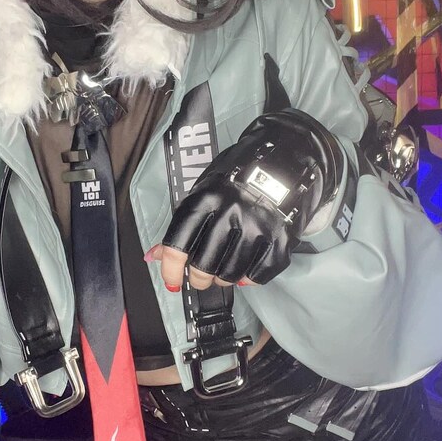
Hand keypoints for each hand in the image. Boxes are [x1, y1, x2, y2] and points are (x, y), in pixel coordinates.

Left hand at [152, 110, 344, 288]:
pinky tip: (245, 269)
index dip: (170, 268)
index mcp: (208, 198)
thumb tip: (155, 255)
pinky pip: (258, 275)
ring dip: (222, 279)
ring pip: (230, 275)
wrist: (286, 160)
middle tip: (199, 276)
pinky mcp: (281, 240)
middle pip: (205, 265)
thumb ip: (182, 224)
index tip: (170, 280)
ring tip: (222, 270)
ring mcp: (258, 228)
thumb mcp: (205, 190)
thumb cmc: (238, 176)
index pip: (180, 242)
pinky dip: (248, 279)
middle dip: (198, 278)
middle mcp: (232, 213)